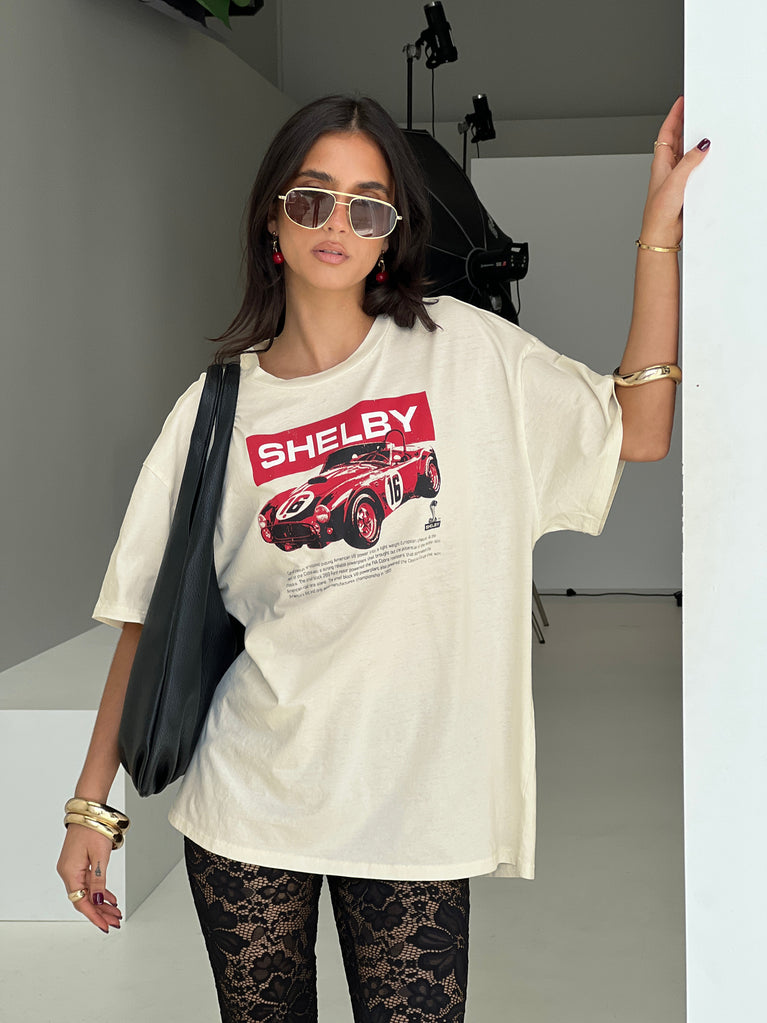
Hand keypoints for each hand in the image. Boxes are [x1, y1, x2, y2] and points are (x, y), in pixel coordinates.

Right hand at [56, 824, 122, 932]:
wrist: (89, 810)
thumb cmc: (93, 828)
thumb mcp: (100, 856)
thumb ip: (98, 879)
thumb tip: (98, 899)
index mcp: (70, 872)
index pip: (81, 901)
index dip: (94, 915)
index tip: (105, 925)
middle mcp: (68, 872)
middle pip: (84, 899)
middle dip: (100, 911)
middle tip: (115, 921)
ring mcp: (72, 867)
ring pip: (87, 891)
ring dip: (100, 902)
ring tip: (115, 912)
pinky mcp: (78, 863)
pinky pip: (88, 882)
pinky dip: (98, 890)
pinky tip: (108, 898)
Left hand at [639, 96, 709, 246]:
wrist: (661, 233)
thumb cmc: (659, 211)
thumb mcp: (675, 181)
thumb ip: (689, 162)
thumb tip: (701, 145)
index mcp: (660, 162)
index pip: (666, 131)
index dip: (674, 115)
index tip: (681, 101)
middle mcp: (667, 167)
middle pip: (677, 138)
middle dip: (685, 122)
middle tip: (695, 108)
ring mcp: (676, 176)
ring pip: (685, 151)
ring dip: (693, 139)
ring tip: (703, 125)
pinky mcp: (684, 185)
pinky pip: (693, 165)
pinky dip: (699, 157)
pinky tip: (707, 154)